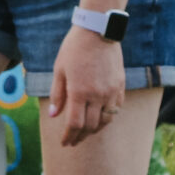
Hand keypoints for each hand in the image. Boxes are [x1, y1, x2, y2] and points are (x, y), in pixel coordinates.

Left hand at [47, 26, 127, 147]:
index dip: (69, 136)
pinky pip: (116, 109)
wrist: (98, 31)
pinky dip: (107, 117)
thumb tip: (54, 115)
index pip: (74, 124)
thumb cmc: (74, 48)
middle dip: (80, 137)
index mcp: (79, 92)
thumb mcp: (59, 70)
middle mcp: (97, 95)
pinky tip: (100, 118)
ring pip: (105, 121)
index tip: (65, 142)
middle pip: (90, 126)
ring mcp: (111, 91)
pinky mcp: (120, 86)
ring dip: (95, 130)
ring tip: (86, 132)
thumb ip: (57, 94)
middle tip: (73, 141)